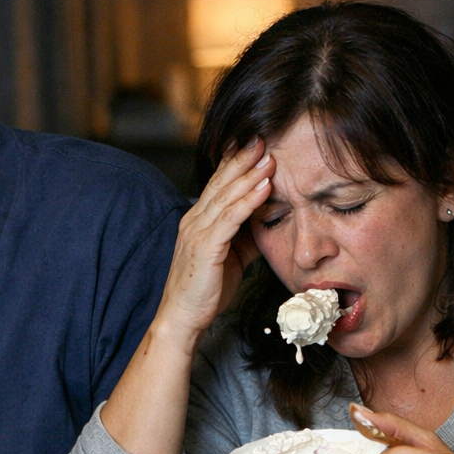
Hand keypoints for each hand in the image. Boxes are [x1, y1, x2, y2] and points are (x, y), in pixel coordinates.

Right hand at [157, 137, 270, 340]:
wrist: (183, 317)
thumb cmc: (205, 290)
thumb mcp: (232, 257)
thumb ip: (246, 235)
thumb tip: (269, 219)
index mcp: (198, 221)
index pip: (217, 185)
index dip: (234, 162)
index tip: (253, 143)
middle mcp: (194, 221)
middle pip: (221, 182)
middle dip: (242, 158)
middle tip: (263, 136)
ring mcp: (197, 233)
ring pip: (226, 196)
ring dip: (249, 174)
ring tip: (269, 156)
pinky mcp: (205, 247)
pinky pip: (230, 218)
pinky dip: (248, 200)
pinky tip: (264, 187)